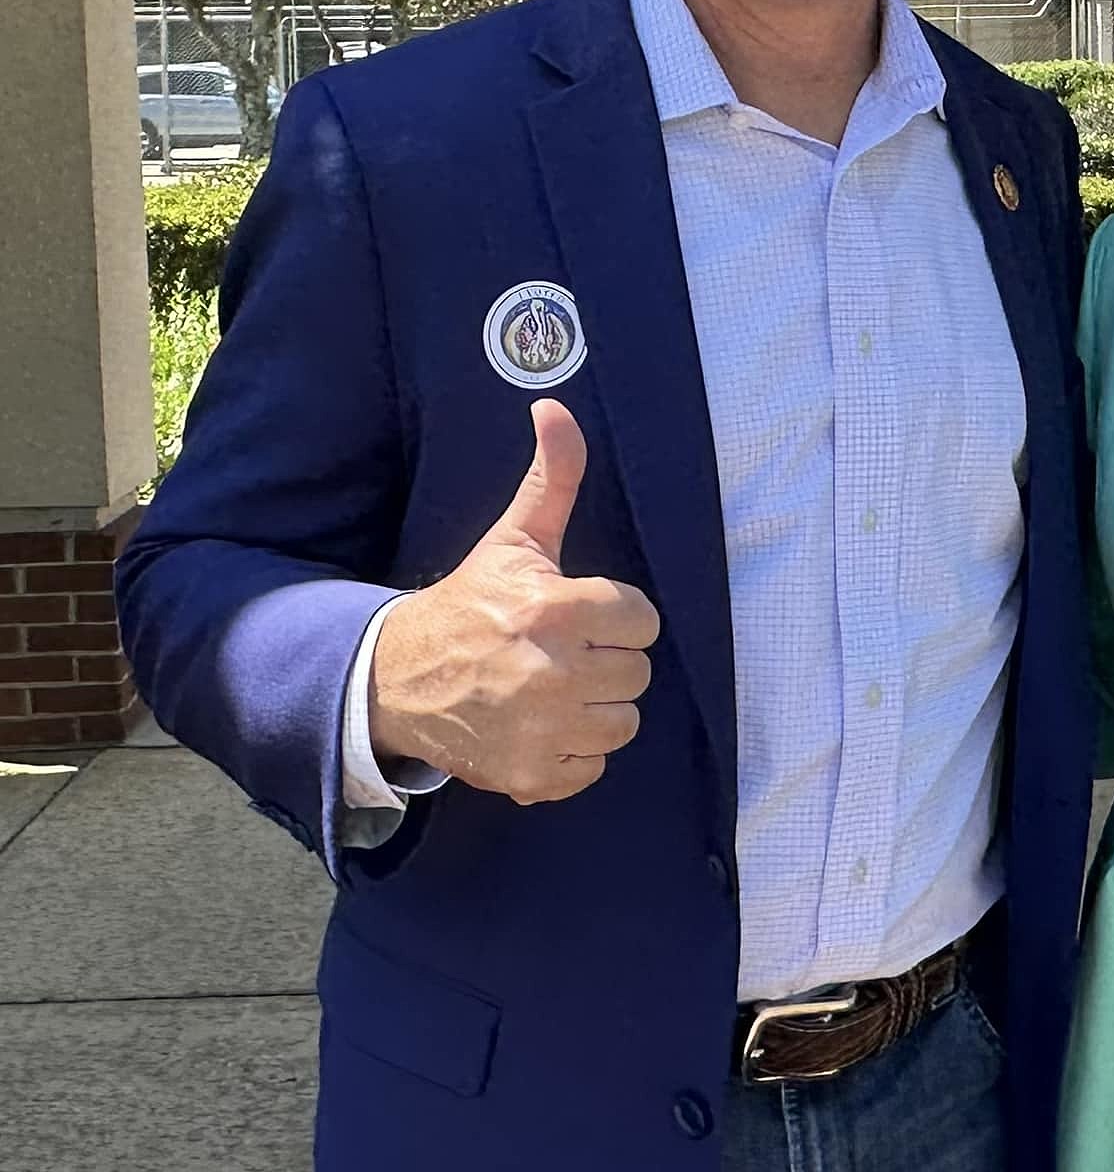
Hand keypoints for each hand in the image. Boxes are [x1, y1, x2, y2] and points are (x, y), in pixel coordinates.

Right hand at [367, 399, 660, 803]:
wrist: (400, 679)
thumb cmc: (471, 603)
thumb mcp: (514, 538)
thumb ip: (553, 476)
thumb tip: (554, 407)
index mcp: (555, 609)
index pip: (642, 619)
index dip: (616, 615)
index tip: (581, 613)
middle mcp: (553, 673)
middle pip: (637, 672)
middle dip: (608, 659)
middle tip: (566, 650)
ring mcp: (542, 731)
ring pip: (624, 722)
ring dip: (597, 707)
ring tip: (558, 688)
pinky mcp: (532, 777)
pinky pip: (593, 767)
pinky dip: (575, 753)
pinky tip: (544, 726)